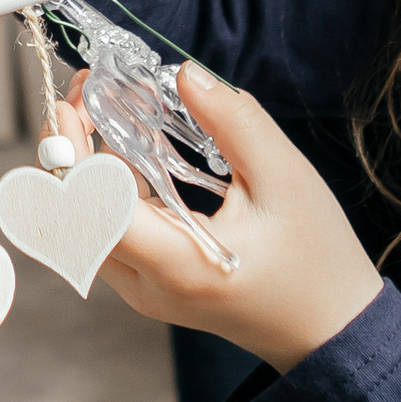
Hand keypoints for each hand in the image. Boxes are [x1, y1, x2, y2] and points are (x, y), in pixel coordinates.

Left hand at [90, 66, 382, 370]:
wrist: (330, 327)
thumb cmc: (317, 259)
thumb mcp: (286, 178)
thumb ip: (234, 121)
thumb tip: (184, 74)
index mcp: (180, 265)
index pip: (95, 212)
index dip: (74, 154)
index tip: (76, 101)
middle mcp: (149, 287)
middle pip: (74, 218)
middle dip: (70, 149)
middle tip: (86, 93)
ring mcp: (146, 291)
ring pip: (86, 225)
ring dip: (87, 166)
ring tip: (108, 109)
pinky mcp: (153, 284)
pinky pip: (110, 232)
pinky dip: (110, 187)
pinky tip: (133, 147)